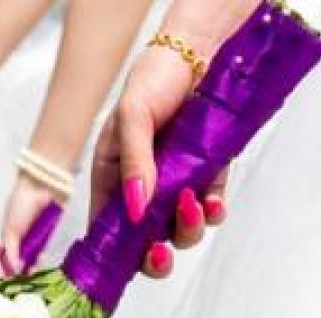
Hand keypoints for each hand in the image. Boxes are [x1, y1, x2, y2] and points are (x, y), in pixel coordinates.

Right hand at [2, 172, 58, 270]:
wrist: (42, 188)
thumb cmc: (20, 206)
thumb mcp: (10, 230)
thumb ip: (11, 251)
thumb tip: (13, 269)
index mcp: (8, 233)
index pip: (7, 255)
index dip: (7, 267)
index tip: (9, 279)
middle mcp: (22, 236)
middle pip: (21, 257)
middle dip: (21, 268)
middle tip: (22, 278)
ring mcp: (36, 235)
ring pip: (33, 256)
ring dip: (32, 264)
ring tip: (30, 272)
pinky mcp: (49, 234)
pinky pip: (45, 248)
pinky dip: (41, 256)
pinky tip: (38, 262)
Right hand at [90, 45, 227, 278]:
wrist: (200, 54)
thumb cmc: (154, 78)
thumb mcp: (133, 116)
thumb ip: (134, 162)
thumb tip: (136, 209)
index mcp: (113, 180)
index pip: (107, 229)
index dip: (115, 252)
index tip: (128, 261)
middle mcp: (141, 191)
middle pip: (144, 244)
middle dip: (154, 257)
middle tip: (161, 252)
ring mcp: (174, 189)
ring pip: (180, 232)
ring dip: (187, 228)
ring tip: (192, 202)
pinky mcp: (206, 179)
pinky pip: (210, 210)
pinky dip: (213, 211)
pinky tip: (214, 200)